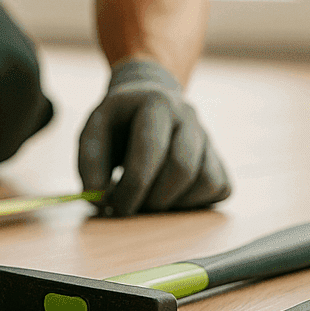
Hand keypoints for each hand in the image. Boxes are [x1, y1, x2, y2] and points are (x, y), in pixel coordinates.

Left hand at [78, 58, 230, 215]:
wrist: (145, 102)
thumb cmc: (116, 123)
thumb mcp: (93, 131)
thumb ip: (90, 164)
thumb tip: (98, 200)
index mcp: (155, 102)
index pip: (151, 148)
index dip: (134, 184)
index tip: (115, 206)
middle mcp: (188, 116)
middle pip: (183, 167)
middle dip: (154, 198)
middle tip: (131, 207)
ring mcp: (207, 136)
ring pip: (206, 181)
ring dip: (174, 203)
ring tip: (146, 199)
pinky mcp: (218, 157)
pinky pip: (219, 188)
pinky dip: (194, 202)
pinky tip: (168, 195)